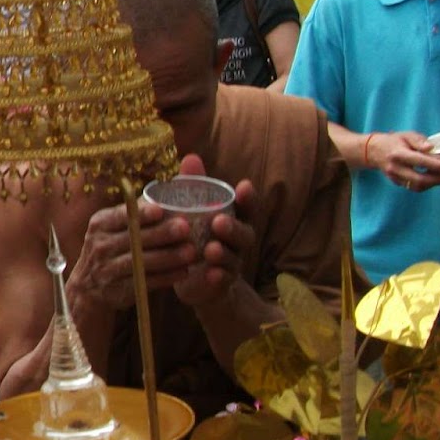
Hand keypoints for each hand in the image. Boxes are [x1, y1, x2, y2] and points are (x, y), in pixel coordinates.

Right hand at [67, 193, 197, 314]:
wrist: (88, 286)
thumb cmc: (110, 248)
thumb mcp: (112, 227)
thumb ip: (135, 212)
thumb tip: (169, 188)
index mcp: (101, 223)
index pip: (121, 216)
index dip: (141, 214)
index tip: (161, 210)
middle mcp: (100, 245)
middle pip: (134, 239)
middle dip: (161, 233)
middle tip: (185, 228)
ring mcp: (107, 269)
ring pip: (141, 262)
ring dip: (169, 257)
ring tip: (191, 252)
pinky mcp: (117, 291)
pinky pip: (145, 283)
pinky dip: (166, 277)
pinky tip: (184, 272)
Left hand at [172, 155, 256, 307]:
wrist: (193, 278)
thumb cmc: (196, 235)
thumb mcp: (192, 210)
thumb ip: (194, 186)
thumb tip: (191, 157)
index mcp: (234, 219)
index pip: (247, 208)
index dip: (248, 198)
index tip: (244, 185)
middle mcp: (237, 240)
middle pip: (244, 233)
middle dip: (233, 227)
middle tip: (218, 222)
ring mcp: (232, 262)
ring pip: (234, 257)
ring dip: (224, 253)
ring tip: (211, 250)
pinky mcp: (221, 282)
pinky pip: (224, 280)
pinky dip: (218, 277)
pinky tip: (210, 274)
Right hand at [368, 130, 439, 190]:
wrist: (374, 151)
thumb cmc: (394, 141)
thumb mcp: (406, 135)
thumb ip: (419, 141)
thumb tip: (431, 147)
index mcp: (398, 154)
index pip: (419, 161)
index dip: (435, 166)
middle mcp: (395, 168)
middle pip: (418, 179)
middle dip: (437, 179)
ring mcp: (394, 177)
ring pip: (417, 186)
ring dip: (432, 184)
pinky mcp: (396, 182)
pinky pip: (413, 187)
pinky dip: (426, 185)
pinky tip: (432, 179)